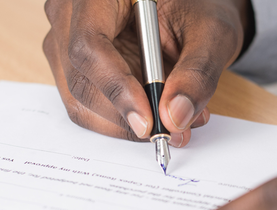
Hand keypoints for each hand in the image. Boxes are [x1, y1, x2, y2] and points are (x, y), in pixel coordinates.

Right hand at [43, 0, 251, 146]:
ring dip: (125, 123)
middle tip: (171, 130)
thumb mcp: (209, 34)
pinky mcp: (75, 68)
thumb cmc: (194, 13)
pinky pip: (87, 106)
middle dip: (125, 116)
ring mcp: (67, 44)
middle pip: (81, 81)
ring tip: (172, 122)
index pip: (90, 45)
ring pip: (80, 101)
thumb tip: (175, 117)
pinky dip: (121, 120)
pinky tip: (154, 114)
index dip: (116, 88)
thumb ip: (197, 73)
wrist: (187, 15)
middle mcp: (71, 17)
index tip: (147, 121)